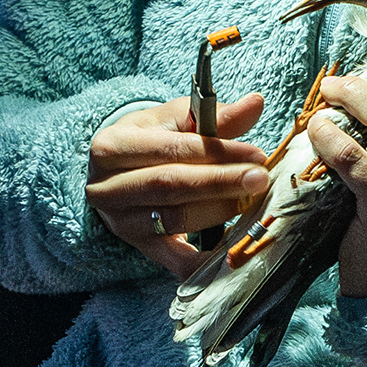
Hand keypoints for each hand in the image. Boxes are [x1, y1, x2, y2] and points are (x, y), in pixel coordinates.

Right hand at [86, 91, 268, 275]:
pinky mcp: (139, 247)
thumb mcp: (173, 119)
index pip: (171, 150)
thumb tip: (255, 104)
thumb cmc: (149, 139)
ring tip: (250, 201)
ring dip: (219, 211)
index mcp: (112, 147)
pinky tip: (231, 252)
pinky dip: (205, 261)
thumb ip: (214, 116)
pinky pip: (176, 261)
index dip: (216, 152)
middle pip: (171, 186)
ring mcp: (121, 222)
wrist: (119, 172)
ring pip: (175, 220)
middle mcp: (107, 188)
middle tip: (259, 179)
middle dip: (221, 182)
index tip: (255, 155)